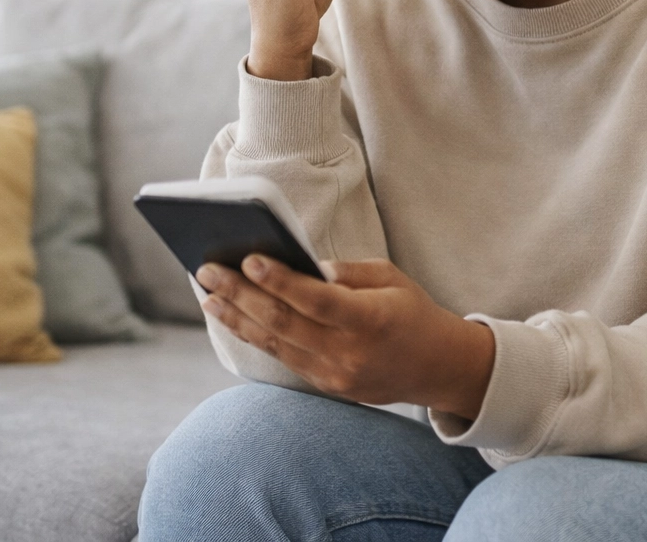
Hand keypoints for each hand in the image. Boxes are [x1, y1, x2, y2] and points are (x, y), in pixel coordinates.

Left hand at [196, 255, 495, 420]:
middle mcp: (349, 352)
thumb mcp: (392, 277)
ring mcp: (335, 375)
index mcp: (370, 319)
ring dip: (237, 317)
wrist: (438, 368)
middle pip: (284, 323)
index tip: (248, 259)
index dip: (280, 281)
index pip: (316, 300)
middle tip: (208, 270)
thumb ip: (348, 272)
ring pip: (275, 344)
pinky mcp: (327, 386)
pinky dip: (255, 335)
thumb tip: (305, 267)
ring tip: (208, 294)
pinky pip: (283, 358)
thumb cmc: (413, 311)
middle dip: (241, 294)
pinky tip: (234, 316)